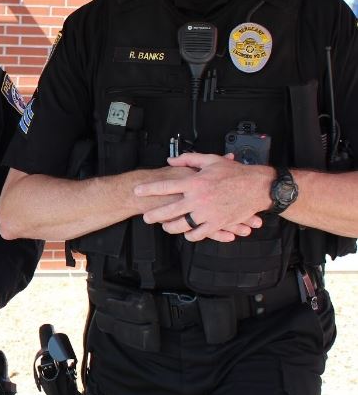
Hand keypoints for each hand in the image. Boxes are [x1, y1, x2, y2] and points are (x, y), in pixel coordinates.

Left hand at [135, 152, 265, 241]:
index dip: (149, 189)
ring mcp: (207, 213)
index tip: (137, 191)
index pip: (166, 186)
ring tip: (165, 226)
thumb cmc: (234, 173)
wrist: (257, 187)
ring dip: (170, 227)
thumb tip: (170, 160)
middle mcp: (198, 199)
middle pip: (169, 210)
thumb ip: (189, 159)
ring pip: (181, 225)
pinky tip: (186, 233)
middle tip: (146, 217)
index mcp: (195, 182)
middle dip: (154, 215)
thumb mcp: (211, 160)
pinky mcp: (217, 224)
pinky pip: (198, 234)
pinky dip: (190, 235)